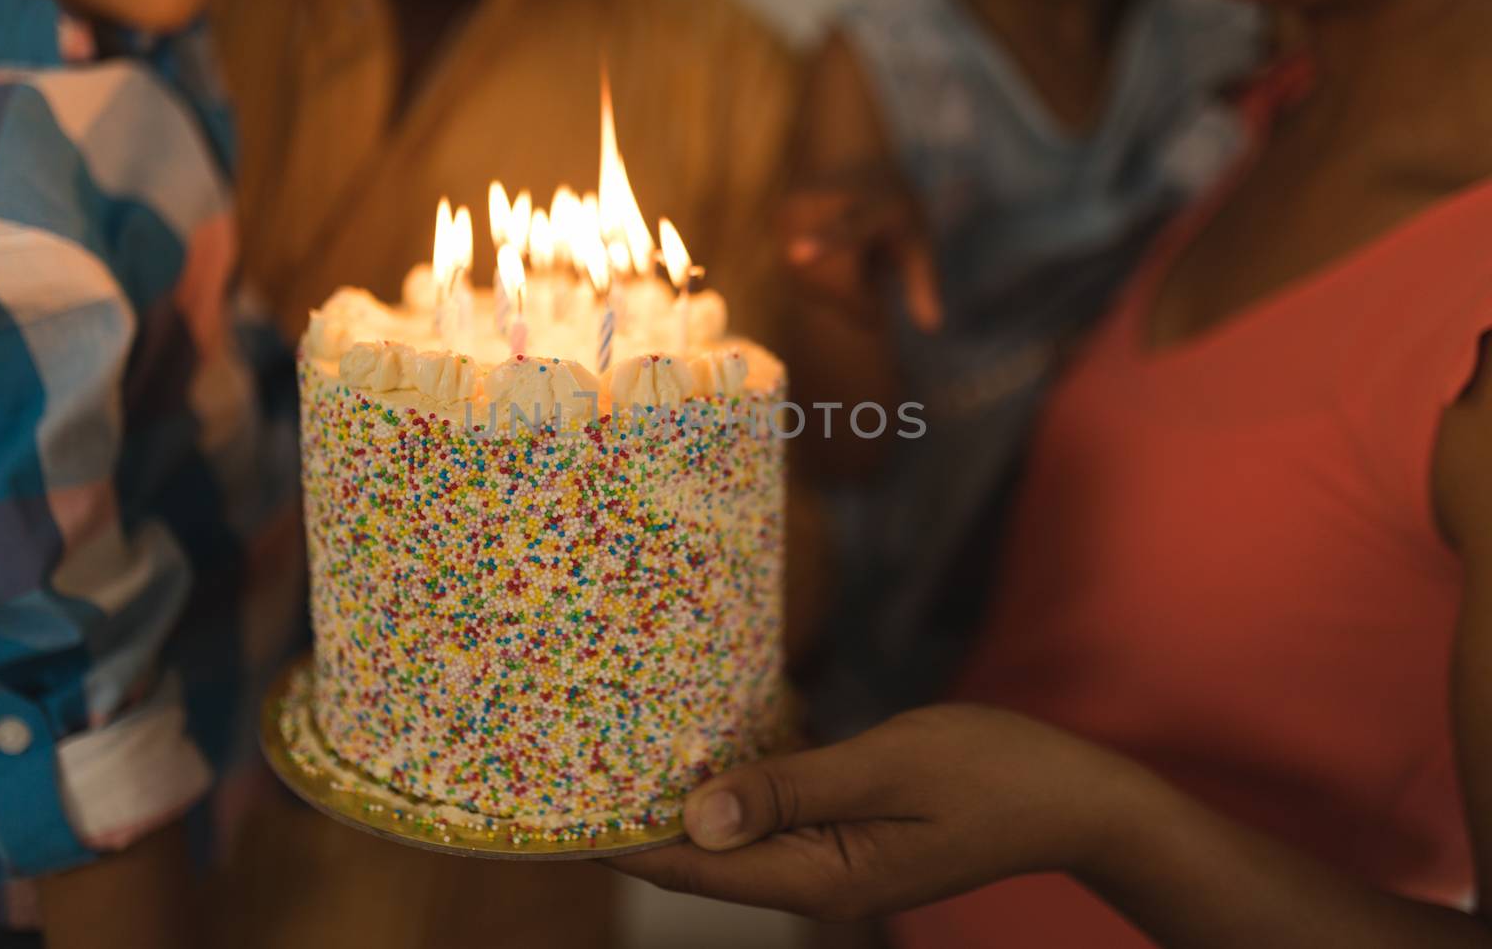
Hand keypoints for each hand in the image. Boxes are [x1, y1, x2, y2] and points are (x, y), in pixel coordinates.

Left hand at [608, 704, 1153, 922]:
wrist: (1074, 796)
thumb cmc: (994, 773)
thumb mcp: (888, 767)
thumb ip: (790, 789)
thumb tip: (693, 819)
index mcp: (821, 876)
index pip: (694, 872)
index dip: (619, 844)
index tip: (554, 813)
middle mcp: (816, 879)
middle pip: (703, 859)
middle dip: (637, 821)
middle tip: (566, 768)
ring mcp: (833, 859)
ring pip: (732, 836)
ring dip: (678, 802)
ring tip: (611, 757)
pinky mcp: (848, 832)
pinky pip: (771, 813)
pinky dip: (730, 788)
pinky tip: (700, 751)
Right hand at [777, 168, 944, 333]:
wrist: (858, 156)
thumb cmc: (895, 211)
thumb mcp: (918, 242)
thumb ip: (923, 283)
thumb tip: (933, 328)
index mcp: (875, 206)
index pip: (848, 232)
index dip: (823, 245)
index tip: (796, 253)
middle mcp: (832, 200)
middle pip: (832, 276)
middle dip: (856, 299)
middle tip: (876, 292)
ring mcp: (802, 206)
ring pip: (811, 280)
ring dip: (835, 293)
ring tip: (854, 261)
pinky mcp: (781, 215)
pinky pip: (797, 275)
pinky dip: (817, 283)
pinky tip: (830, 258)